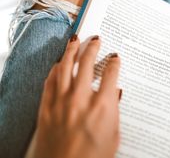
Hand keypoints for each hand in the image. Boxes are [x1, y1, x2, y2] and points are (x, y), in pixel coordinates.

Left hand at [25, 35, 120, 157]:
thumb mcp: (113, 137)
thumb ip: (114, 112)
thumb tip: (115, 93)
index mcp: (103, 108)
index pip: (111, 74)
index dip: (114, 62)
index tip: (114, 57)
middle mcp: (82, 100)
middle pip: (87, 63)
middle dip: (93, 47)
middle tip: (96, 39)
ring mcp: (62, 102)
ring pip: (65, 66)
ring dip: (71, 50)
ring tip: (75, 40)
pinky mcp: (47, 108)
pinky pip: (50, 81)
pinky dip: (55, 69)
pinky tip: (58, 63)